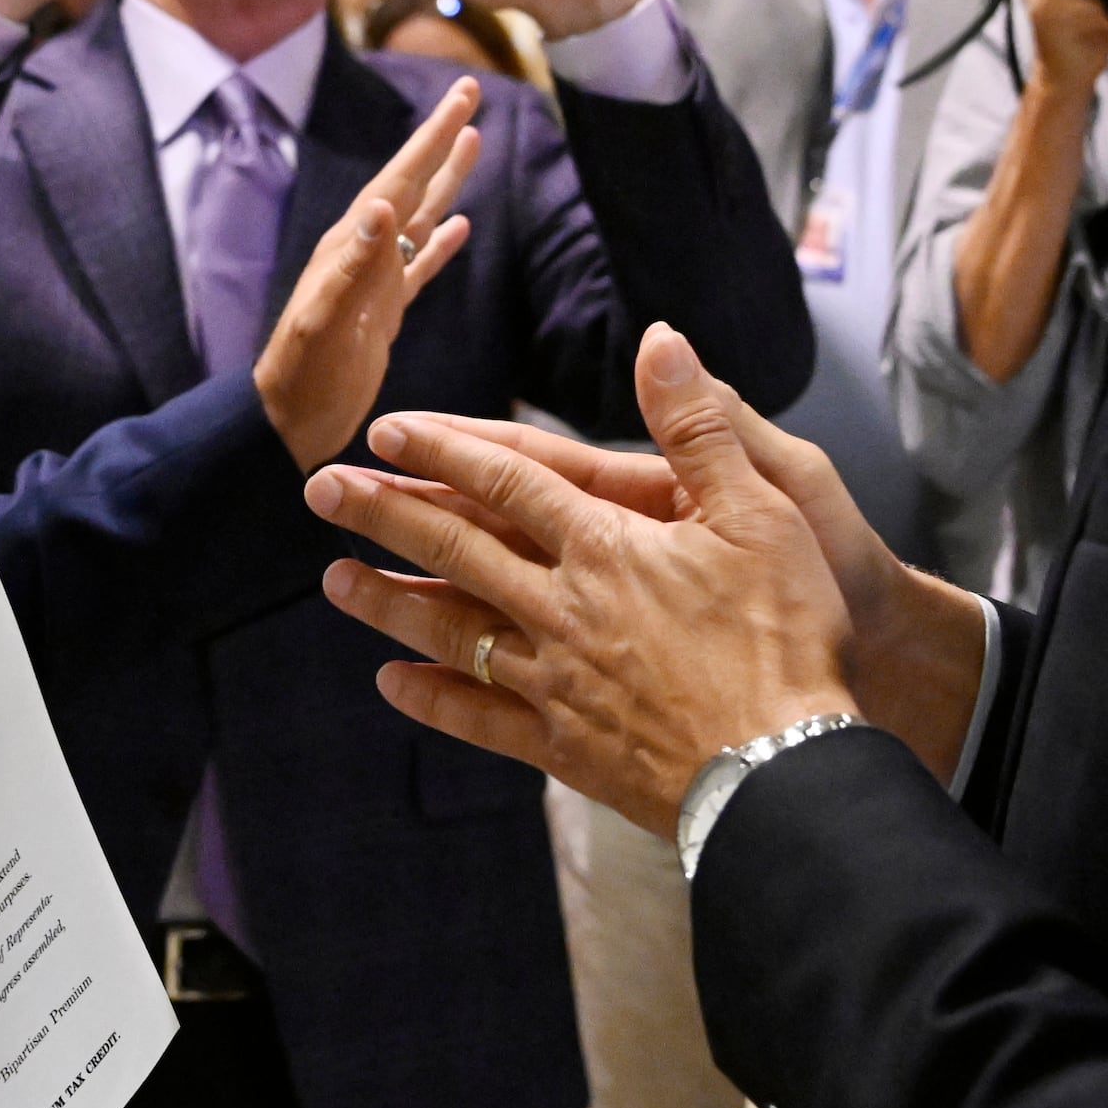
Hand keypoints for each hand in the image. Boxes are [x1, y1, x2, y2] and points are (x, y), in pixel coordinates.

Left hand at [252, 78, 481, 469]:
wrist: (287, 422)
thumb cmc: (300, 376)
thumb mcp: (325, 319)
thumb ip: (354, 264)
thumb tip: (386, 205)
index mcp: (351, 244)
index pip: (401, 177)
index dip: (433, 136)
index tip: (463, 95)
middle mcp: (363, 251)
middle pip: (413, 182)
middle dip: (442, 139)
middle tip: (471, 91)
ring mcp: (375, 280)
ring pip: (421, 217)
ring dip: (447, 180)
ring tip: (474, 142)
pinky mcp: (383, 311)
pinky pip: (419, 266)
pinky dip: (441, 244)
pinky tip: (461, 228)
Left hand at [308, 324, 867, 830]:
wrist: (784, 768)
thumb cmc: (786, 635)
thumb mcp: (764, 511)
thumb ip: (701, 425)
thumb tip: (660, 339)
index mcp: (607, 544)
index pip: (507, 481)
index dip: (444, 451)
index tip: (385, 431)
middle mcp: (564, 608)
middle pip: (457, 549)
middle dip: (386, 513)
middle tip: (321, 489)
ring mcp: (557, 681)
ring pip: (454, 631)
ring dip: (389, 602)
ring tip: (335, 580)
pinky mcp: (566, 746)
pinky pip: (483, 718)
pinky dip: (434, 700)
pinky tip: (392, 685)